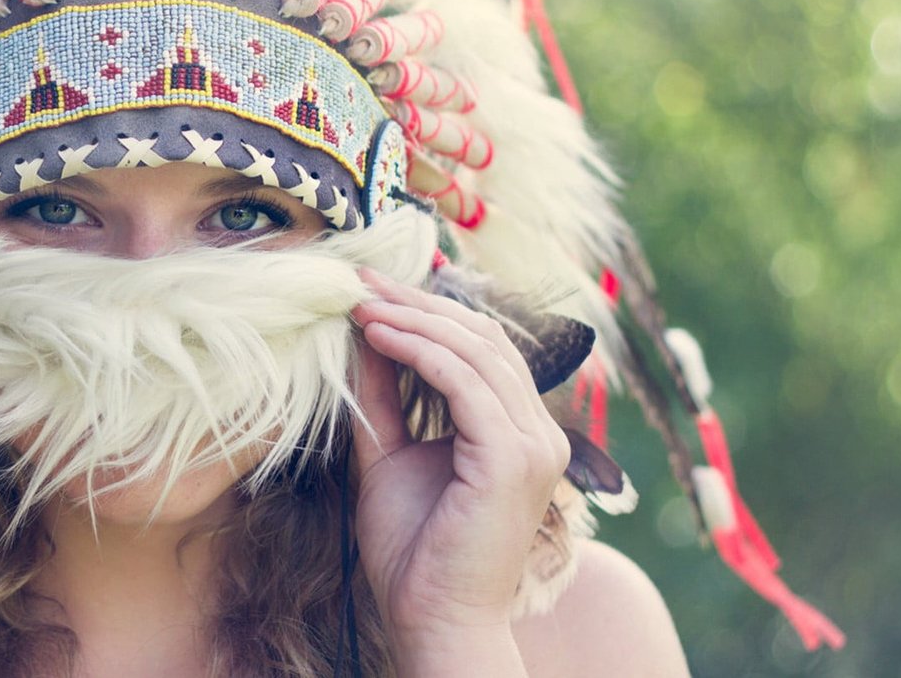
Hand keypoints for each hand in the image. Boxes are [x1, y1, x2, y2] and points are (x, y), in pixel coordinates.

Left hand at [350, 269, 569, 653]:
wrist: (431, 619)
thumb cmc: (413, 550)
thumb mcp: (389, 454)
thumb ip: (382, 398)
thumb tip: (364, 334)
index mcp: (519, 430)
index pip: (483, 346)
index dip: (429, 310)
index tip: (371, 290)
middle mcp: (539, 431)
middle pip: (483, 337)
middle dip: (418, 302)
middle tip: (362, 281)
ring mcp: (534, 444)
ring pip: (476, 351)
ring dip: (413, 320)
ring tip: (361, 306)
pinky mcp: (514, 458)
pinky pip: (465, 383)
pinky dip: (418, 351)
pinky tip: (377, 337)